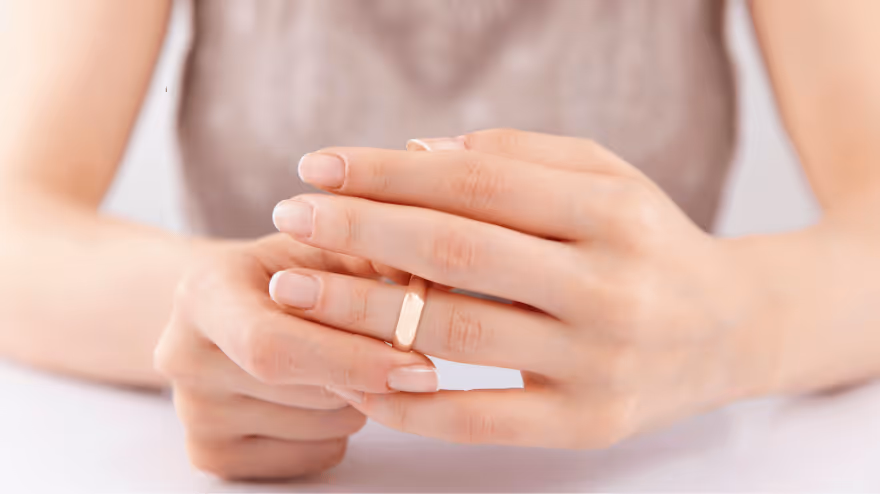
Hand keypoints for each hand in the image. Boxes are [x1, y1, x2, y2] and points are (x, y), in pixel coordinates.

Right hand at [153, 234, 436, 479]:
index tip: (420, 368)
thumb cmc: (282, 272)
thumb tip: (435, 283)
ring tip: (341, 357)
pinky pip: (315, 455)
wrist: (219, 309)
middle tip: (397, 349)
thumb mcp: (320, 244)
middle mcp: (183, 357)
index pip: (274, 347)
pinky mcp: (212, 454)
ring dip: (360, 399)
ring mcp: (194, 413)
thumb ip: (372, 255)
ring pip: (323, 427)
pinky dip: (339, 429)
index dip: (352, 360)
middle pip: (310, 392)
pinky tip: (320, 389)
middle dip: (371, 373)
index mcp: (204, 292)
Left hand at [270, 129, 767, 447]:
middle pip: (457, 252)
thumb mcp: (606, 177)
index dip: (387, 172)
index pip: (477, 183)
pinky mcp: (586, 426)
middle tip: (289, 217)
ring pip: (456, 334)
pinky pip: (476, 419)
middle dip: (359, 231)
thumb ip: (519, 157)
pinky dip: (406, 399)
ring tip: (294, 287)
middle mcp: (610, 288)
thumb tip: (415, 153)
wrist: (731, 330)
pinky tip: (349, 372)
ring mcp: (599, 363)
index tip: (318, 166)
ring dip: (360, 310)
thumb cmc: (649, 242)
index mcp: (612, 215)